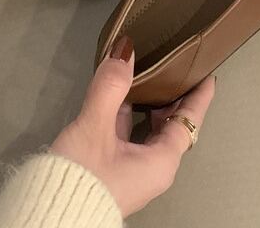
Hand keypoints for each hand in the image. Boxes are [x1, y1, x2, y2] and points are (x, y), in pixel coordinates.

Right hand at [50, 36, 215, 217]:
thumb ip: (110, 85)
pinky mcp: (113, 170)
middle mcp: (153, 168)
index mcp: (161, 162)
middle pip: (172, 126)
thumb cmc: (85, 174)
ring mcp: (133, 170)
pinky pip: (129, 136)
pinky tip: (117, 98)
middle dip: (174, 97)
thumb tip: (125, 49)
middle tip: (174, 68)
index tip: (207, 75)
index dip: (199, 97)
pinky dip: (128, 114)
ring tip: (146, 75)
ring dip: (149, 104)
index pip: (189, 122)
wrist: (52, 215)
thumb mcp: (96, 125)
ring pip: (148, 131)